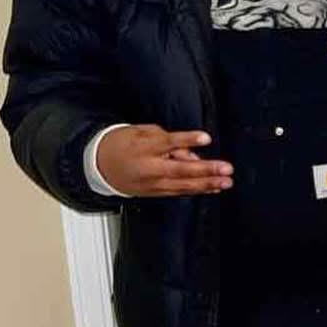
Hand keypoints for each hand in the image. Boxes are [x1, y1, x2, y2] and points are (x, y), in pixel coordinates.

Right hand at [96, 125, 233, 197]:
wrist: (99, 166)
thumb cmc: (122, 144)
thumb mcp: (141, 133)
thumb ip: (168, 140)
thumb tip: (190, 152)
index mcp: (145, 148)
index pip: (169, 142)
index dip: (188, 140)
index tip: (205, 138)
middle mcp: (150, 168)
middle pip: (181, 170)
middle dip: (206, 170)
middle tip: (226, 168)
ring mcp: (153, 184)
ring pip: (184, 185)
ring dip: (208, 184)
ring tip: (226, 181)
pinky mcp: (156, 193)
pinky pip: (180, 192)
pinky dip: (198, 190)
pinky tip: (214, 188)